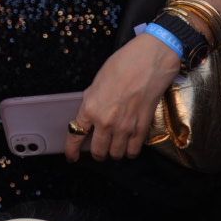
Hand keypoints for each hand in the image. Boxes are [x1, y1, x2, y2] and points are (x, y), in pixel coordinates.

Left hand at [64, 36, 181, 161]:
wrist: (148, 63)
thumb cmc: (120, 66)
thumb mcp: (96, 83)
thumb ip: (92, 103)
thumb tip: (90, 115)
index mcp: (90, 109)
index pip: (75, 136)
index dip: (72, 150)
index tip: (72, 157)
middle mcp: (105, 122)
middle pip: (98, 151)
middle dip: (97, 153)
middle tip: (98, 150)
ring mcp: (125, 128)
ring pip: (116, 154)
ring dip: (114, 153)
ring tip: (114, 147)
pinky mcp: (142, 129)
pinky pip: (134, 150)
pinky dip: (130, 151)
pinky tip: (129, 146)